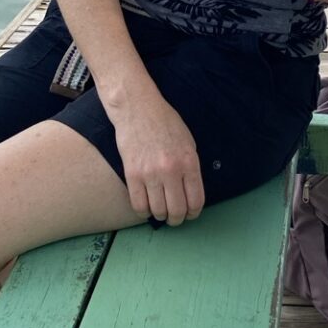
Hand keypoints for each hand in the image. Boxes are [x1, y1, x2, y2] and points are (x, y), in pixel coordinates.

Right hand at [109, 92, 204, 224]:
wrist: (138, 109)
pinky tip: (147, 206)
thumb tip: (190, 193)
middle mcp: (171, 170)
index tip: (190, 214)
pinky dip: (144, 211)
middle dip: (177, 219)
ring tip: (160, 210)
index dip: (193, 213)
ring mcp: (150, 173)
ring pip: (158, 211)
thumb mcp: (188, 142)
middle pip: (177, 211)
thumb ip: (191, 168)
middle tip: (175, 217)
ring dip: (160, 216)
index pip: (196, 201)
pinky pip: (138, 205)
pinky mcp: (132, 174)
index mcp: (189, 162)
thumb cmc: (165, 123)